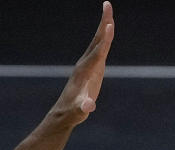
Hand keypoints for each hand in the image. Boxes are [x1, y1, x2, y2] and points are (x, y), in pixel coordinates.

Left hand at [51, 1, 113, 126]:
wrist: (64, 113)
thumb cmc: (73, 112)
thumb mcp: (79, 111)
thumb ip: (84, 107)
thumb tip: (88, 106)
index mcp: (85, 71)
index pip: (97, 52)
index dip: (105, 40)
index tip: (110, 25)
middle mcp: (85, 63)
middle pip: (97, 39)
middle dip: (103, 22)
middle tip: (107, 4)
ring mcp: (87, 64)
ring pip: (97, 41)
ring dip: (104, 25)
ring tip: (109, 10)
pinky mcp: (90, 67)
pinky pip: (98, 47)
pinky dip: (104, 36)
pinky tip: (107, 29)